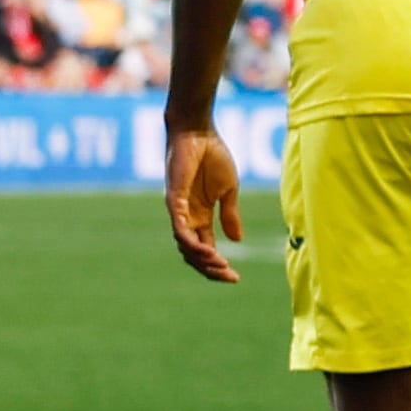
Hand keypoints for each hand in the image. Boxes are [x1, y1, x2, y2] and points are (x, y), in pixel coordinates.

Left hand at [165, 123, 241, 282]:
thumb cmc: (213, 156)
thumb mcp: (229, 191)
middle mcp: (187, 217)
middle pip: (193, 254)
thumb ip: (230, 215)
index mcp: (201, 216)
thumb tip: (237, 241)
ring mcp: (179, 211)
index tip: (236, 278)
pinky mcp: (174, 201)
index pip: (206, 248)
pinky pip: (180, 230)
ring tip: (221, 266)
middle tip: (230, 277)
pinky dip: (192, 244)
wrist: (199, 133)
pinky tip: (209, 252)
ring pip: (185, 246)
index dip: (219, 265)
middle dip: (211, 269)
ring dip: (202, 260)